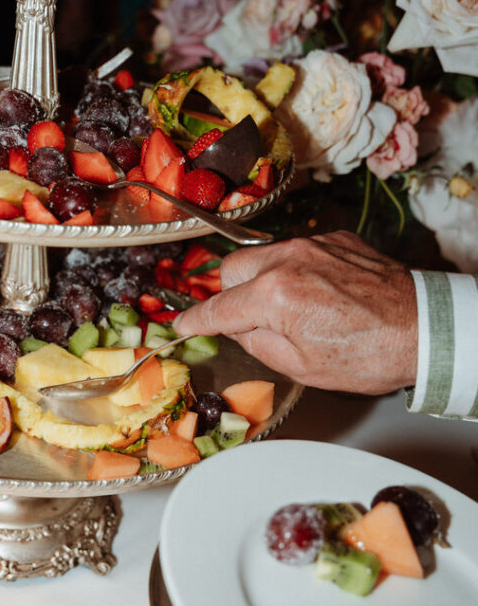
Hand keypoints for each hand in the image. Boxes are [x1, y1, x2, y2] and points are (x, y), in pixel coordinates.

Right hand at [174, 231, 417, 393]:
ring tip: (290, 309)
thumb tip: (236, 327)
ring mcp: (312, 245)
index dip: (194, 321)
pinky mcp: (334, 239)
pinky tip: (317, 294)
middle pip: (230, 269)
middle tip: (249, 321)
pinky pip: (296, 250)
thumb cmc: (368, 355)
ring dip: (261, 280)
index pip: (217, 308)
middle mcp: (287, 260)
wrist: (424, 329)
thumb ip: (256, 342)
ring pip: (261, 256)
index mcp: (274, 297)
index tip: (181, 326)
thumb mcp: (301, 367)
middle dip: (231, 295)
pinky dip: (294, 270)